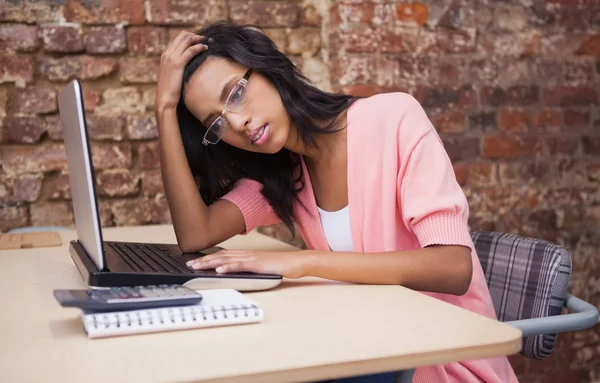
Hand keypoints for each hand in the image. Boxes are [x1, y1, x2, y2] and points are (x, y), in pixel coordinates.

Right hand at [155, 31, 208, 113]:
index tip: (200, 41)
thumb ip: (178, 68)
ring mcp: (171, 58)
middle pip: (182, 35)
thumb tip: (189, 66)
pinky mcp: (177, 64)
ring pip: (186, 40)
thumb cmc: (171, 91)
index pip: (178, 39)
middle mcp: (167, 54)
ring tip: (208, 42)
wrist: (164, 99)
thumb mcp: (173, 76)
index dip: (191, 37)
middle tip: (206, 39)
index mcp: (165, 55)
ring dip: (199, 39)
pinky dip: (199, 47)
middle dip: (195, 35)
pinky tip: (206, 48)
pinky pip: (190, 50)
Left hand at [186, 250, 313, 277]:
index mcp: (247, 254)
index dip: (208, 257)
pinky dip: (229, 267)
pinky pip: (241, 265)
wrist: (297, 262)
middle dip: (204, 260)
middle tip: (189, 264)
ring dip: (210, 263)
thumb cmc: (281, 265)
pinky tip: (219, 270)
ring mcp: (252, 258)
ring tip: (197, 267)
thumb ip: (248, 267)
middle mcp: (247, 254)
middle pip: (221, 256)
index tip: (195, 261)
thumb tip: (235, 271)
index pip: (223, 255)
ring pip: (227, 259)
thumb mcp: (260, 267)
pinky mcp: (258, 264)